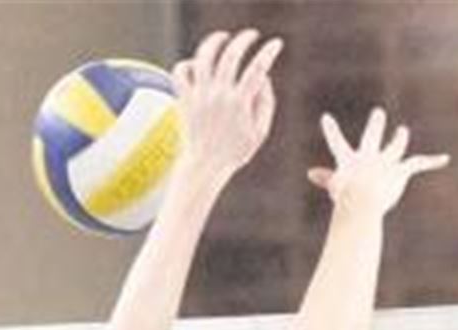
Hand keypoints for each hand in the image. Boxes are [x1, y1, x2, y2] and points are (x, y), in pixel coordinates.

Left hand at [172, 30, 281, 184]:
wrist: (206, 166)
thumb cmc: (235, 151)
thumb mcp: (260, 133)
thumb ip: (266, 103)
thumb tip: (264, 77)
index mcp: (239, 104)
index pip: (258, 70)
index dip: (269, 52)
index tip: (276, 44)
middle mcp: (218, 96)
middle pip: (231, 55)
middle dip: (244, 39)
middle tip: (252, 35)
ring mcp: (199, 95)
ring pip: (204, 56)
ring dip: (215, 41)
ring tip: (223, 38)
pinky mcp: (184, 99)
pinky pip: (181, 71)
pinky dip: (188, 63)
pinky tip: (198, 65)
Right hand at [309, 108, 448, 216]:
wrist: (364, 197)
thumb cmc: (346, 197)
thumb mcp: (335, 188)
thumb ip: (325, 179)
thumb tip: (310, 173)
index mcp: (349, 161)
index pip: (337, 143)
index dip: (331, 131)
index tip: (326, 118)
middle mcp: (369, 156)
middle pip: (372, 137)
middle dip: (376, 125)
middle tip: (379, 114)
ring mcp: (385, 161)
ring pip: (395, 147)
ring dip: (398, 139)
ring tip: (402, 132)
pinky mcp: (401, 169)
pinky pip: (419, 163)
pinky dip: (433, 161)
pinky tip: (445, 159)